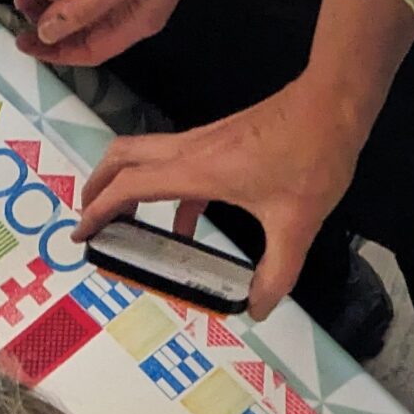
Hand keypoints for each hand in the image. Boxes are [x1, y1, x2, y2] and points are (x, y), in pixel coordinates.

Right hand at [68, 78, 363, 317]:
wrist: (332, 104)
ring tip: (127, 225)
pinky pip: (176, 165)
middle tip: (91, 221)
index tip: (81, 235)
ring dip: (127, 186)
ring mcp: (203, 142)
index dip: (98, 211)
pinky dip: (166, 193)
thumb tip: (258, 310)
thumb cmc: (311, 157)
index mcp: (196, 170)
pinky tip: (186, 225)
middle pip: (121, 158)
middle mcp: (189, 151)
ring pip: (145, 157)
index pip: (128, 187)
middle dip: (96, 188)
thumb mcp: (297, 225)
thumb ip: (276, 273)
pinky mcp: (219, 140)